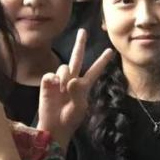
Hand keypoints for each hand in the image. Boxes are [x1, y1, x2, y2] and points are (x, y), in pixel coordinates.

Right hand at [38, 29, 112, 146]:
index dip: (102, 61)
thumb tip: (71, 80)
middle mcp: (72, 80)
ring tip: (62, 93)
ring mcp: (60, 81)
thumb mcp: (78, 108)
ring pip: (64, 67)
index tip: (111, 51)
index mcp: (84, 86)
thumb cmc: (69, 120)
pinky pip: (50, 75)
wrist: (53, 127)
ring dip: (64, 77)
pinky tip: (53, 89)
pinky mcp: (48, 83)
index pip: (94, 70)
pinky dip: (52, 81)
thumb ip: (77, 93)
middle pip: (77, 58)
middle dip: (80, 44)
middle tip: (83, 31)